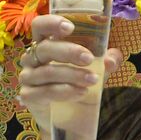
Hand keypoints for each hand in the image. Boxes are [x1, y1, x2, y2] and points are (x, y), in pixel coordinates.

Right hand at [17, 13, 122, 132]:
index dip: (52, 23)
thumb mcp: (98, 69)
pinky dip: (65, 91)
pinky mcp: (28, 96)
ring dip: (72, 74)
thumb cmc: (80, 83)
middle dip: (69, 51)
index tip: (70, 28)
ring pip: (47, 71)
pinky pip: (44, 91)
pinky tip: (81, 92)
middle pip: (44, 48)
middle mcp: (33, 58)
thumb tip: (111, 59)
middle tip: (88, 59)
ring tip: (93, 80)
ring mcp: (28, 77)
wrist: (72, 116)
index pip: (40, 26)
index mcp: (47, 43)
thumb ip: (107, 61)